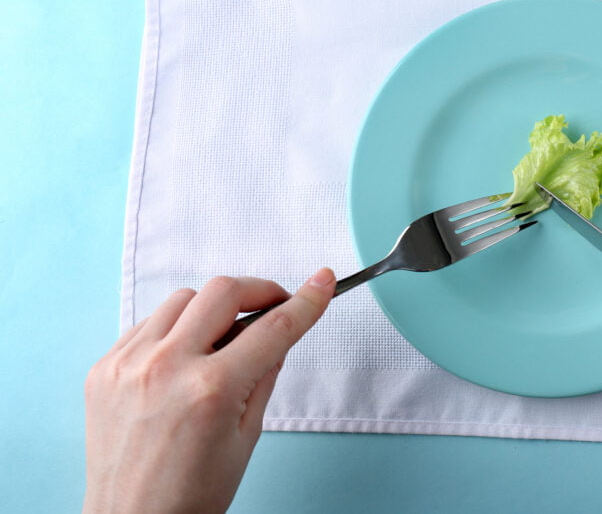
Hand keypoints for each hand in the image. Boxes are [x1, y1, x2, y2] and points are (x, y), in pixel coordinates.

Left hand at [83, 269, 336, 513]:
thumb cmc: (191, 494)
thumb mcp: (248, 436)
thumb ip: (265, 374)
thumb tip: (279, 331)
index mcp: (211, 390)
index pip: (273, 328)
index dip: (306, 301)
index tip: (322, 282)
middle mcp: (167, 368)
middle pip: (223, 292)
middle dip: (258, 291)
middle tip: (273, 306)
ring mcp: (129, 365)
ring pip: (183, 299)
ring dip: (213, 309)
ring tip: (222, 340)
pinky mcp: (105, 368)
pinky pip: (149, 324)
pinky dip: (175, 329)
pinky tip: (185, 356)